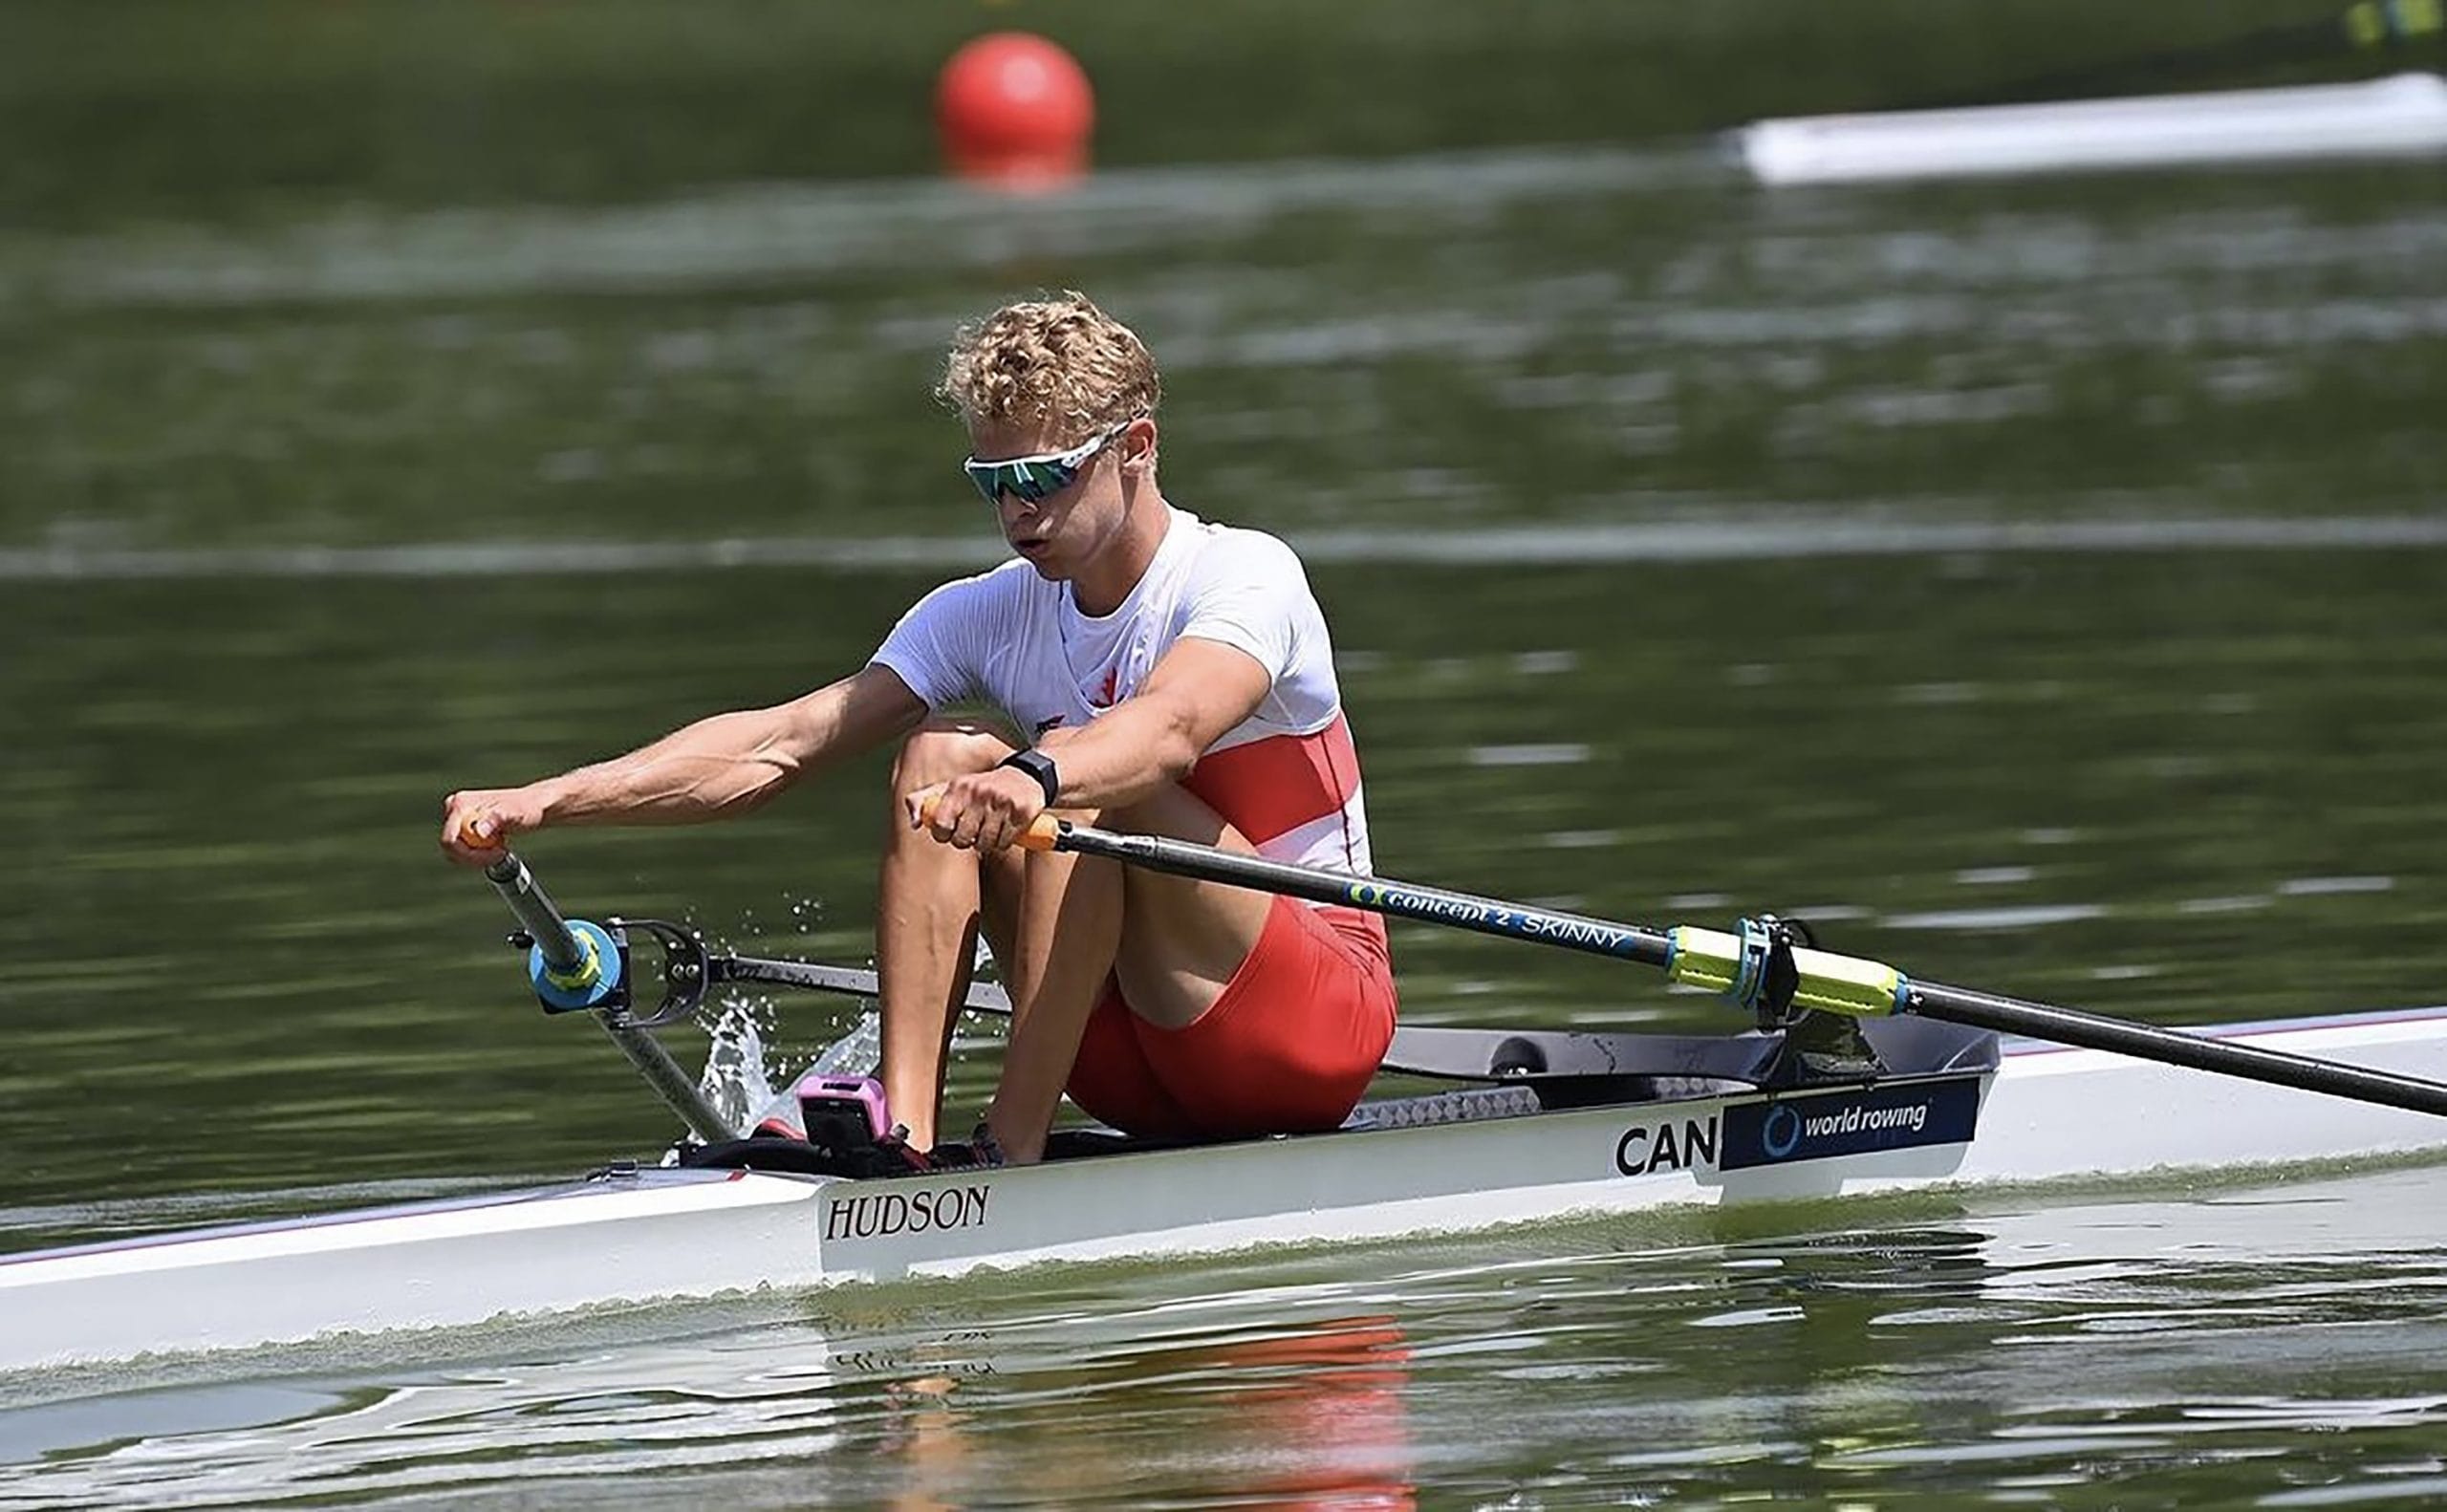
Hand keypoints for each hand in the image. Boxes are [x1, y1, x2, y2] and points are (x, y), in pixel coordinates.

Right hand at [439, 787, 543, 865]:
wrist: (532, 807)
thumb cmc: (525, 808)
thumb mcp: (514, 814)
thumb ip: (496, 819)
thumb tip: (479, 830)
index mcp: (460, 803)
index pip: (450, 840)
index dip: (470, 854)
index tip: (498, 852)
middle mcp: (453, 809)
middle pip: (452, 848)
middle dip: (475, 857)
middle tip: (500, 853)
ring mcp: (457, 819)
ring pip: (457, 852)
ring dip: (478, 856)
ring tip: (500, 847)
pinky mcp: (463, 828)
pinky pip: (463, 851)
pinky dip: (479, 854)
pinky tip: (495, 845)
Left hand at [906, 767, 1046, 852]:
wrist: (1026, 775)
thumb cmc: (983, 786)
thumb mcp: (954, 787)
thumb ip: (926, 800)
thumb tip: (914, 823)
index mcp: (960, 787)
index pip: (941, 823)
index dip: (944, 835)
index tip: (951, 834)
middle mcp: (979, 792)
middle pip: (964, 838)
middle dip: (968, 842)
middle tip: (974, 835)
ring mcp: (1001, 801)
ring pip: (986, 843)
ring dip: (988, 844)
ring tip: (991, 831)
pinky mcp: (1021, 811)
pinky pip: (1005, 841)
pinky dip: (1004, 842)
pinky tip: (1005, 830)